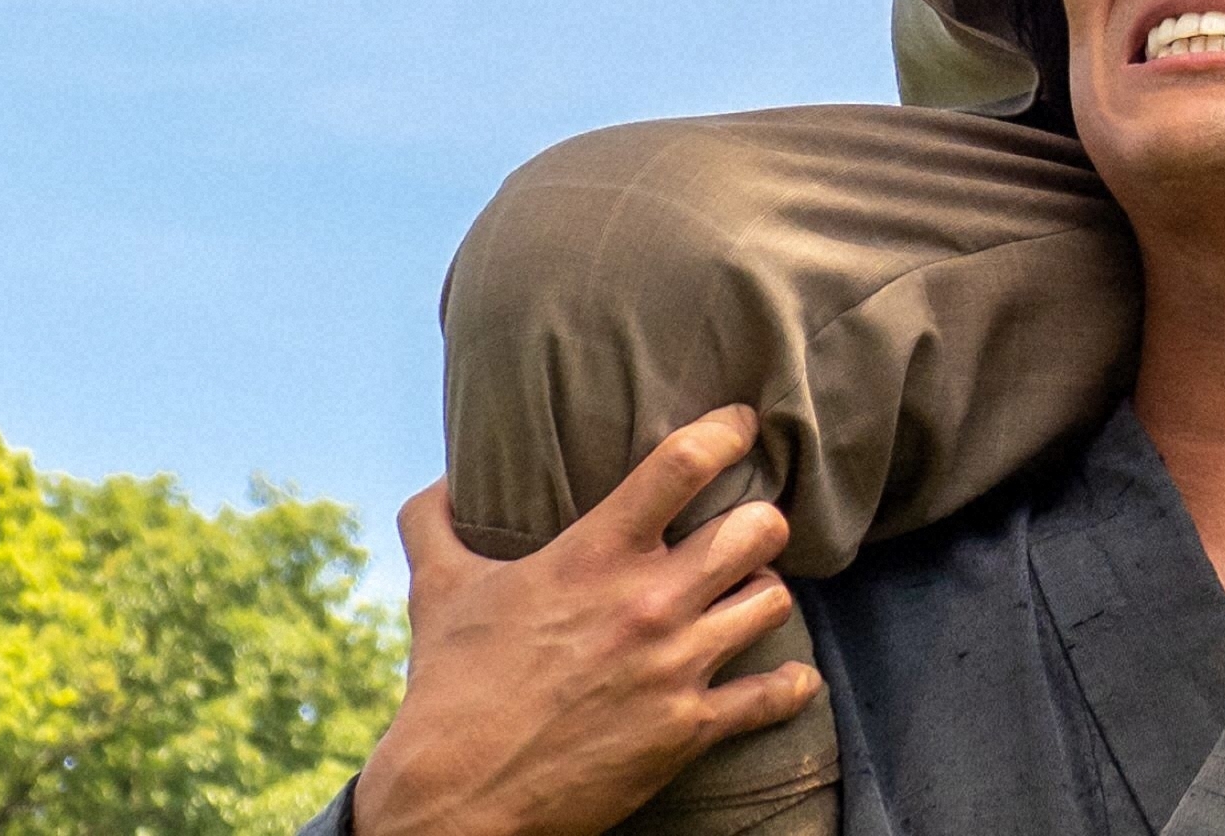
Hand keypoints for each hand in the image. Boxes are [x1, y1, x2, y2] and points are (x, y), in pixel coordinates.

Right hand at [344, 406, 822, 835]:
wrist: (458, 798)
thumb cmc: (449, 689)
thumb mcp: (438, 590)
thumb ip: (434, 522)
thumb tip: (439, 482)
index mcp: (593, 554)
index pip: (684, 463)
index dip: (727, 432)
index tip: (741, 426)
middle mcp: (647, 602)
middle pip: (757, 530)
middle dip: (761, 522)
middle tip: (749, 529)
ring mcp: (674, 667)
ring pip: (772, 601)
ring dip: (765, 595)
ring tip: (750, 596)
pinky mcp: (688, 729)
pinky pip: (773, 696)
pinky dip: (789, 686)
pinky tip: (790, 679)